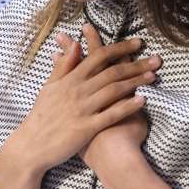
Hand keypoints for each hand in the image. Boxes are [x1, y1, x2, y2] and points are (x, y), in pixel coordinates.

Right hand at [5, 24, 159, 173]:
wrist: (32, 146)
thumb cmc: (42, 116)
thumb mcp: (49, 87)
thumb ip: (64, 65)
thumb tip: (76, 44)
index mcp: (70, 79)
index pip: (98, 56)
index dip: (120, 48)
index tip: (138, 43)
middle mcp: (78, 91)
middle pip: (112, 72)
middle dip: (136, 64)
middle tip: (157, 59)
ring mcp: (83, 109)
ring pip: (114, 91)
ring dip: (136, 82)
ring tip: (153, 76)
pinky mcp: (87, 128)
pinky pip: (110, 115)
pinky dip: (127, 107)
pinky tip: (142, 100)